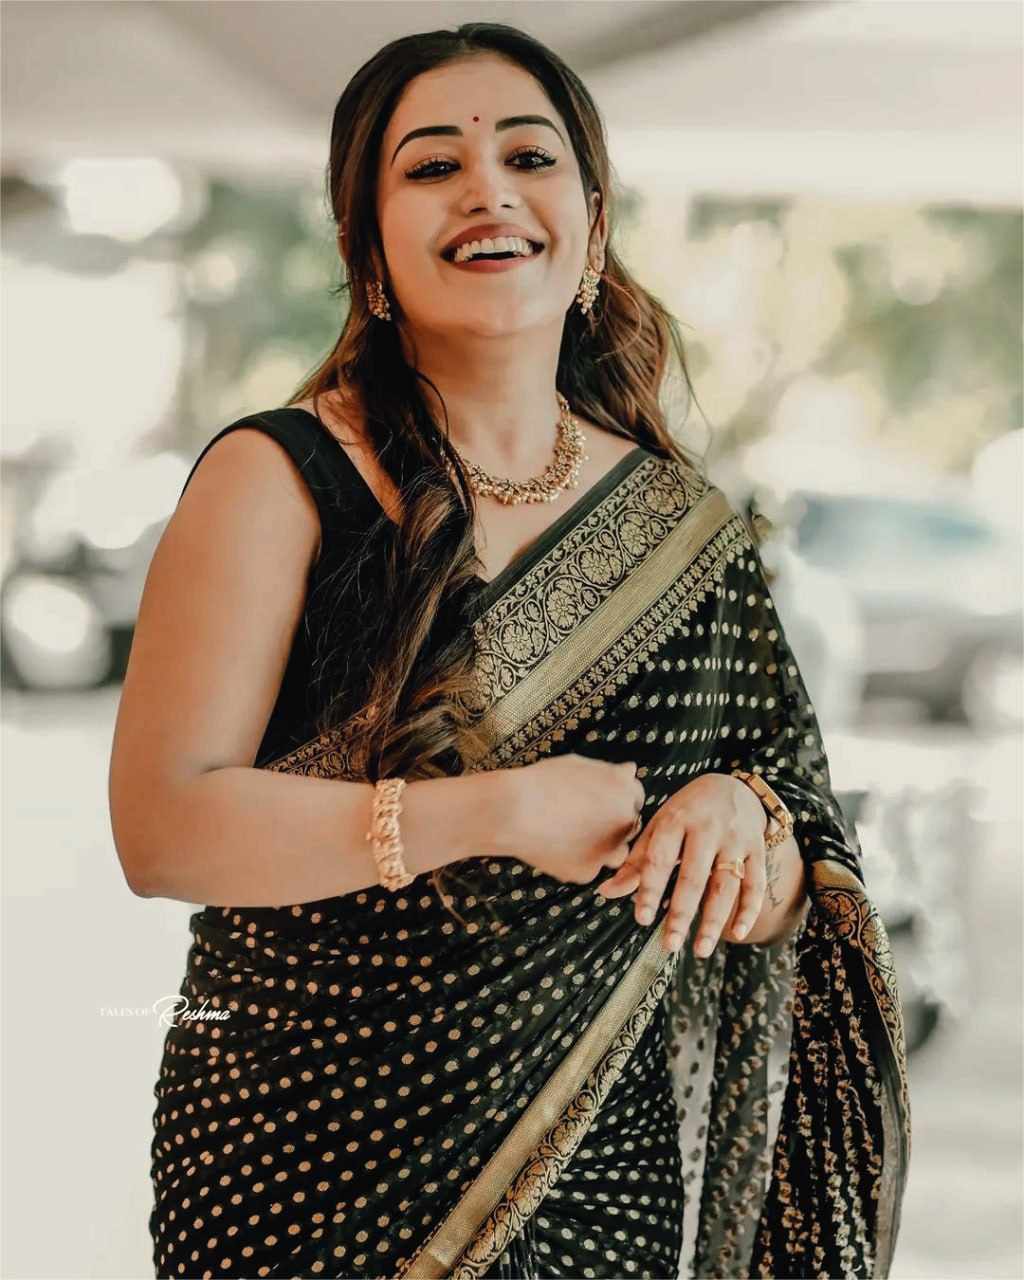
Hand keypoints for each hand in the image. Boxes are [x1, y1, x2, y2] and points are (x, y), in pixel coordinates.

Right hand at [505, 754, 645, 885]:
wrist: (514, 811)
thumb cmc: (543, 782)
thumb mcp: (579, 764)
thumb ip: (610, 771)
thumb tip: (630, 770)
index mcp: (624, 791)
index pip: (635, 797)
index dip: (616, 798)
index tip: (598, 800)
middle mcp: (624, 821)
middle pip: (628, 825)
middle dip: (612, 823)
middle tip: (582, 818)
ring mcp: (608, 849)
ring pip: (615, 852)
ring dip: (603, 846)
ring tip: (571, 834)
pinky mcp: (588, 872)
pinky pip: (589, 868)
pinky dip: (578, 860)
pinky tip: (557, 846)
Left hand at [596, 772, 767, 956]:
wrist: (732, 786)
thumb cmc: (687, 811)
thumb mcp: (659, 826)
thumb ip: (637, 861)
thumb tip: (606, 893)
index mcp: (676, 820)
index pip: (660, 859)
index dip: (649, 889)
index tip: (642, 919)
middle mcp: (707, 829)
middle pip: (694, 877)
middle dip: (682, 914)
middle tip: (670, 944)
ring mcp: (735, 840)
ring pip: (726, 885)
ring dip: (714, 921)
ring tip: (700, 949)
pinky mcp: (757, 849)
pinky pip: (756, 883)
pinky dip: (749, 910)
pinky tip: (737, 933)